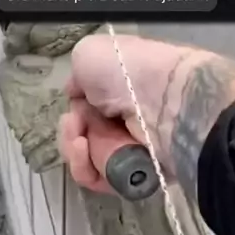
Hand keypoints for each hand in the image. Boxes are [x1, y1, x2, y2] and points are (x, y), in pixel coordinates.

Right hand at [58, 33, 234, 196]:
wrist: (164, 98)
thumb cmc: (127, 70)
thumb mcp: (90, 54)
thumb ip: (78, 76)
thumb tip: (78, 95)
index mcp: (120, 91)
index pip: (87, 110)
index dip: (75, 110)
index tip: (74, 104)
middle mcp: (127, 120)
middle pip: (83, 138)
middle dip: (70, 132)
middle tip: (76, 125)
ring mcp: (132, 149)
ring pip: (87, 160)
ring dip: (74, 150)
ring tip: (80, 140)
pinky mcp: (136, 176)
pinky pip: (99, 180)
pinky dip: (85, 167)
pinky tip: (83, 150)